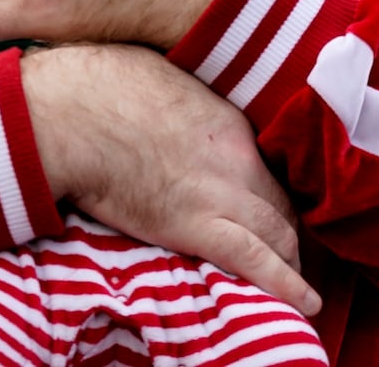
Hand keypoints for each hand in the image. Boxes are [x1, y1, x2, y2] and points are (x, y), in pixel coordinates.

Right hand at [21, 43, 320, 316]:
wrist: (71, 114)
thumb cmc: (100, 85)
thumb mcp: (161, 75)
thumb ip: (183, 98)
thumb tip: (175, 101)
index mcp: (228, 123)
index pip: (267, 165)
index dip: (270, 188)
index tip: (268, 202)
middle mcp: (237, 159)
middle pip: (281, 202)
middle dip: (291, 228)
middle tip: (292, 248)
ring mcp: (221, 194)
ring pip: (278, 234)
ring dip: (292, 259)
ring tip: (300, 279)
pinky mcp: (195, 227)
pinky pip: (255, 261)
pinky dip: (286, 285)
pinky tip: (307, 303)